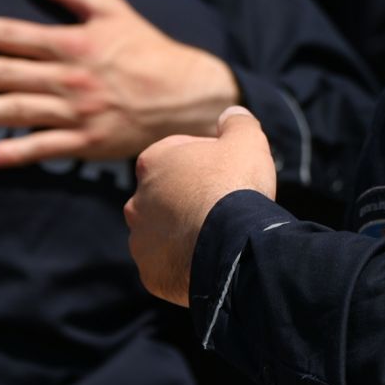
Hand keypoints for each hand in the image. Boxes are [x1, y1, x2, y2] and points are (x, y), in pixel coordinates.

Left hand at [0, 0, 239, 167]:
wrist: (189, 94)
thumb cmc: (150, 49)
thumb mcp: (114, 10)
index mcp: (75, 44)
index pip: (15, 35)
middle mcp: (71, 78)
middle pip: (7, 73)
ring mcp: (77, 113)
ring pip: (18, 110)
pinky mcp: (87, 142)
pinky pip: (44, 148)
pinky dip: (14, 154)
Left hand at [126, 107, 276, 306]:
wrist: (232, 242)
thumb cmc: (234, 184)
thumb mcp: (246, 139)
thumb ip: (237, 123)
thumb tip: (231, 113)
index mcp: (154, 162)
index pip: (176, 151)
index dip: (205, 156)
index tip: (227, 166)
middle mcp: (137, 201)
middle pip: (166, 193)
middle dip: (189, 195)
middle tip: (223, 201)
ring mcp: (141, 239)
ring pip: (163, 230)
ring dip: (184, 229)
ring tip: (217, 232)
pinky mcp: (151, 271)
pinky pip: (167, 262)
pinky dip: (184, 259)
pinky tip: (209, 255)